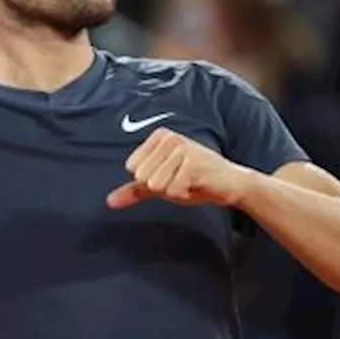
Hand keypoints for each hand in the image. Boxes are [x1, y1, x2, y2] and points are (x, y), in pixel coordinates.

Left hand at [106, 128, 252, 208]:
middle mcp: (169, 138)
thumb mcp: (160, 183)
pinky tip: (196, 184)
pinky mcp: (193, 163)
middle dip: (162, 186)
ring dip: (173, 190)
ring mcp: (182, 149)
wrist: (230, 184)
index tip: (171, 175)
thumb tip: (109, 201)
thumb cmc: (194, 180)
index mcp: (159, 137)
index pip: (133, 169)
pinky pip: (172, 190)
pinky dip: (184, 194)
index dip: (151, 180)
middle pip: (143, 177)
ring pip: (157, 184)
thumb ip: (135, 190)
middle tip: (181, 179)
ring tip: (188, 181)